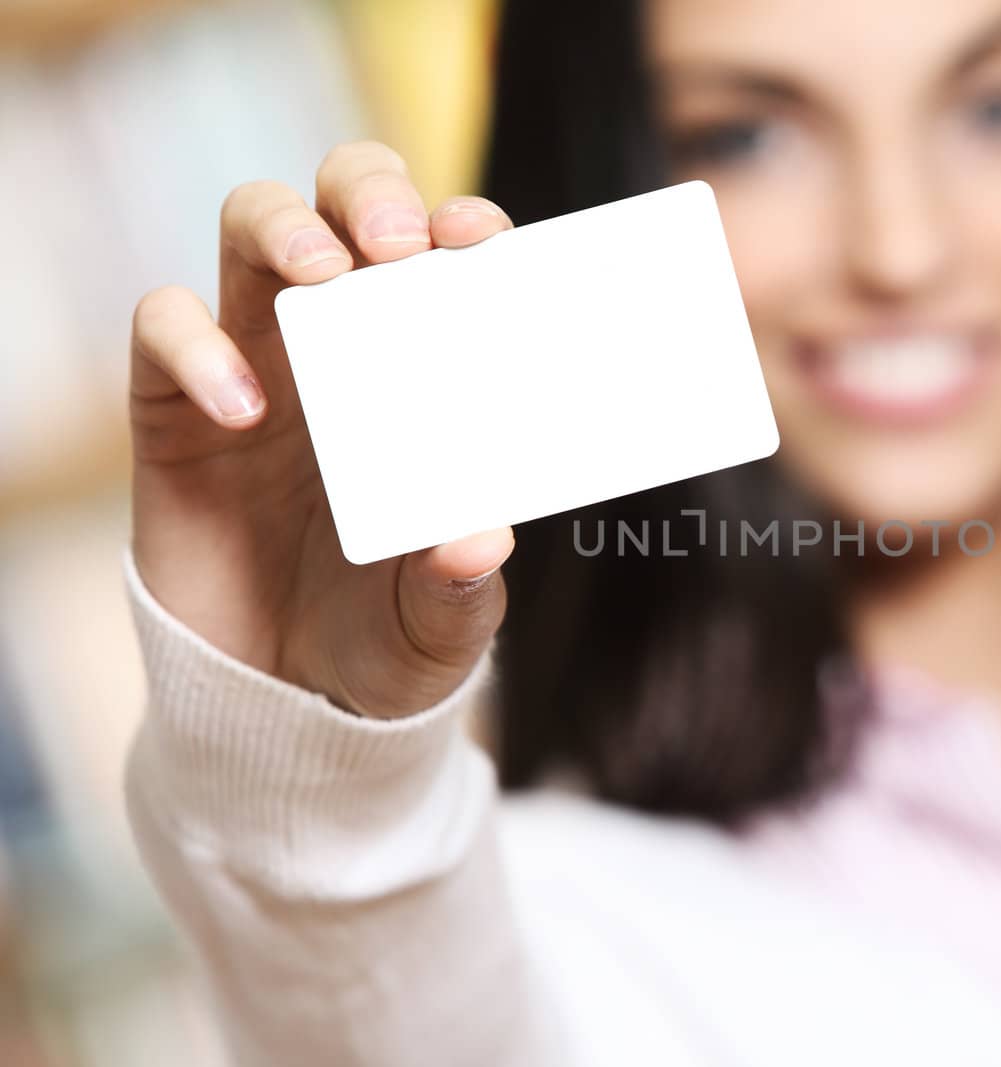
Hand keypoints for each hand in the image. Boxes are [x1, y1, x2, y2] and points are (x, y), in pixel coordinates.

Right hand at [130, 141, 517, 718]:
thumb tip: (483, 538)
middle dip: (371, 193)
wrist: (282, 701)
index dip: (461, 224)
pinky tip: (242, 408)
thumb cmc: (383, 637)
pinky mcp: (175, 405)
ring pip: (253, 228)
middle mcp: (345, 343)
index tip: (484, 238)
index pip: (442, 258)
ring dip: (286, 228)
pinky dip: (196, 347)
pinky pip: (164, 329)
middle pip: (345, 202)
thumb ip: (461, 585)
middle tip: (400, 243)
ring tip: (324, 277)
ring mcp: (256, 361)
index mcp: (427, 369)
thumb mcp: (439, 625)